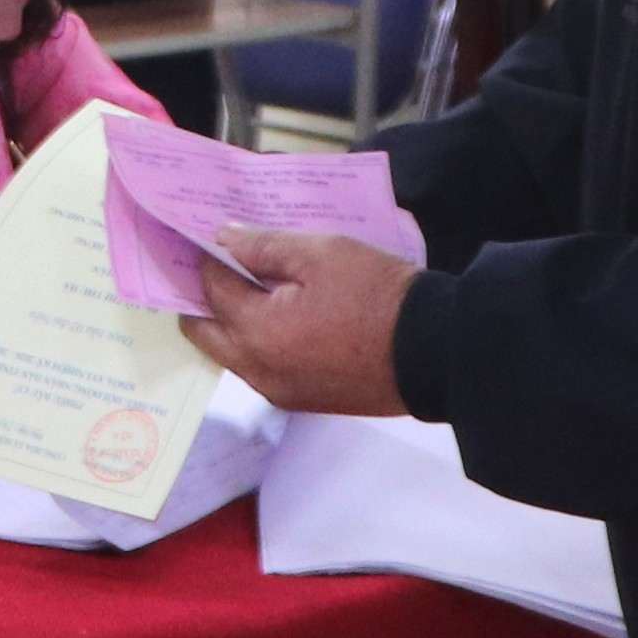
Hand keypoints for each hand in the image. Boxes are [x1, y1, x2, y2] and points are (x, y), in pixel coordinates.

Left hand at [184, 226, 419, 415]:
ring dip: (231, 323)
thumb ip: (264, 247)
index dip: (208, 257)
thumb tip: (224, 239)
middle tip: (217, 265)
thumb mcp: (323, 254)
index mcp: (257, 332)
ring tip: (251, 286)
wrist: (435, 351)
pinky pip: (262, 369)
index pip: (211, 289)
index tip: (210, 236)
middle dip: (202, 298)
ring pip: (232, 355)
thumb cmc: (379, 295)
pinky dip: (259, 343)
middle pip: (205, 333)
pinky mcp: (305, 401)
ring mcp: (281, 392)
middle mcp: (258, 371)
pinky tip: (282, 316)